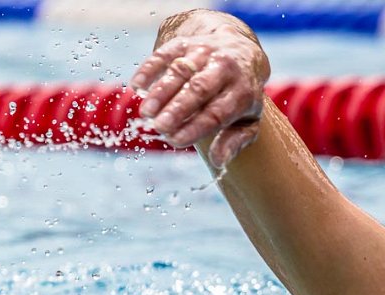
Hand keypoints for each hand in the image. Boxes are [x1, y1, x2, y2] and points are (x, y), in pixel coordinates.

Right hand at [129, 23, 269, 167]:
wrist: (241, 51)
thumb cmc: (240, 95)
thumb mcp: (248, 120)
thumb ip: (235, 141)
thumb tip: (219, 161)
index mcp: (243, 92)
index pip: (218, 112)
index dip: (196, 127)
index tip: (176, 140)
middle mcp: (226, 68)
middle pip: (199, 89)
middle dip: (178, 109)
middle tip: (159, 127)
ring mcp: (205, 52)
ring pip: (181, 71)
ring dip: (161, 92)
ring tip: (146, 112)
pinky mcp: (186, 43)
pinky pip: (165, 53)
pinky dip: (149, 68)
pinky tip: (136, 86)